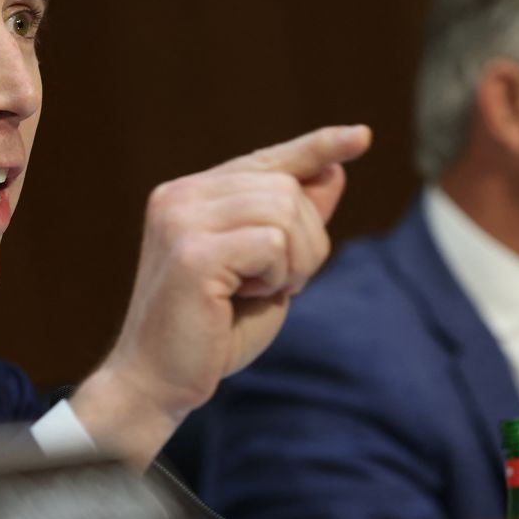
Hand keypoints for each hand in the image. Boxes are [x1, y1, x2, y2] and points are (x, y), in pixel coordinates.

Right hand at [70, 124, 372, 466]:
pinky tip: (244, 298)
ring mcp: (182, 220)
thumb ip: (292, 222)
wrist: (156, 382)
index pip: (267, 160)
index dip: (317, 147)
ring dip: (293, 262)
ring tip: (259, 291)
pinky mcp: (193, 253)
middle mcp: (181, 195)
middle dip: (306, 241)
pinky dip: (276, 277)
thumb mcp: (266, 270)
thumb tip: (333, 170)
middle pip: (286, 187)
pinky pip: (272, 243)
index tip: (361, 136)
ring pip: (284, 210)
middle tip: (277, 284)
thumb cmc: (211, 330)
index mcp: (192, 194)